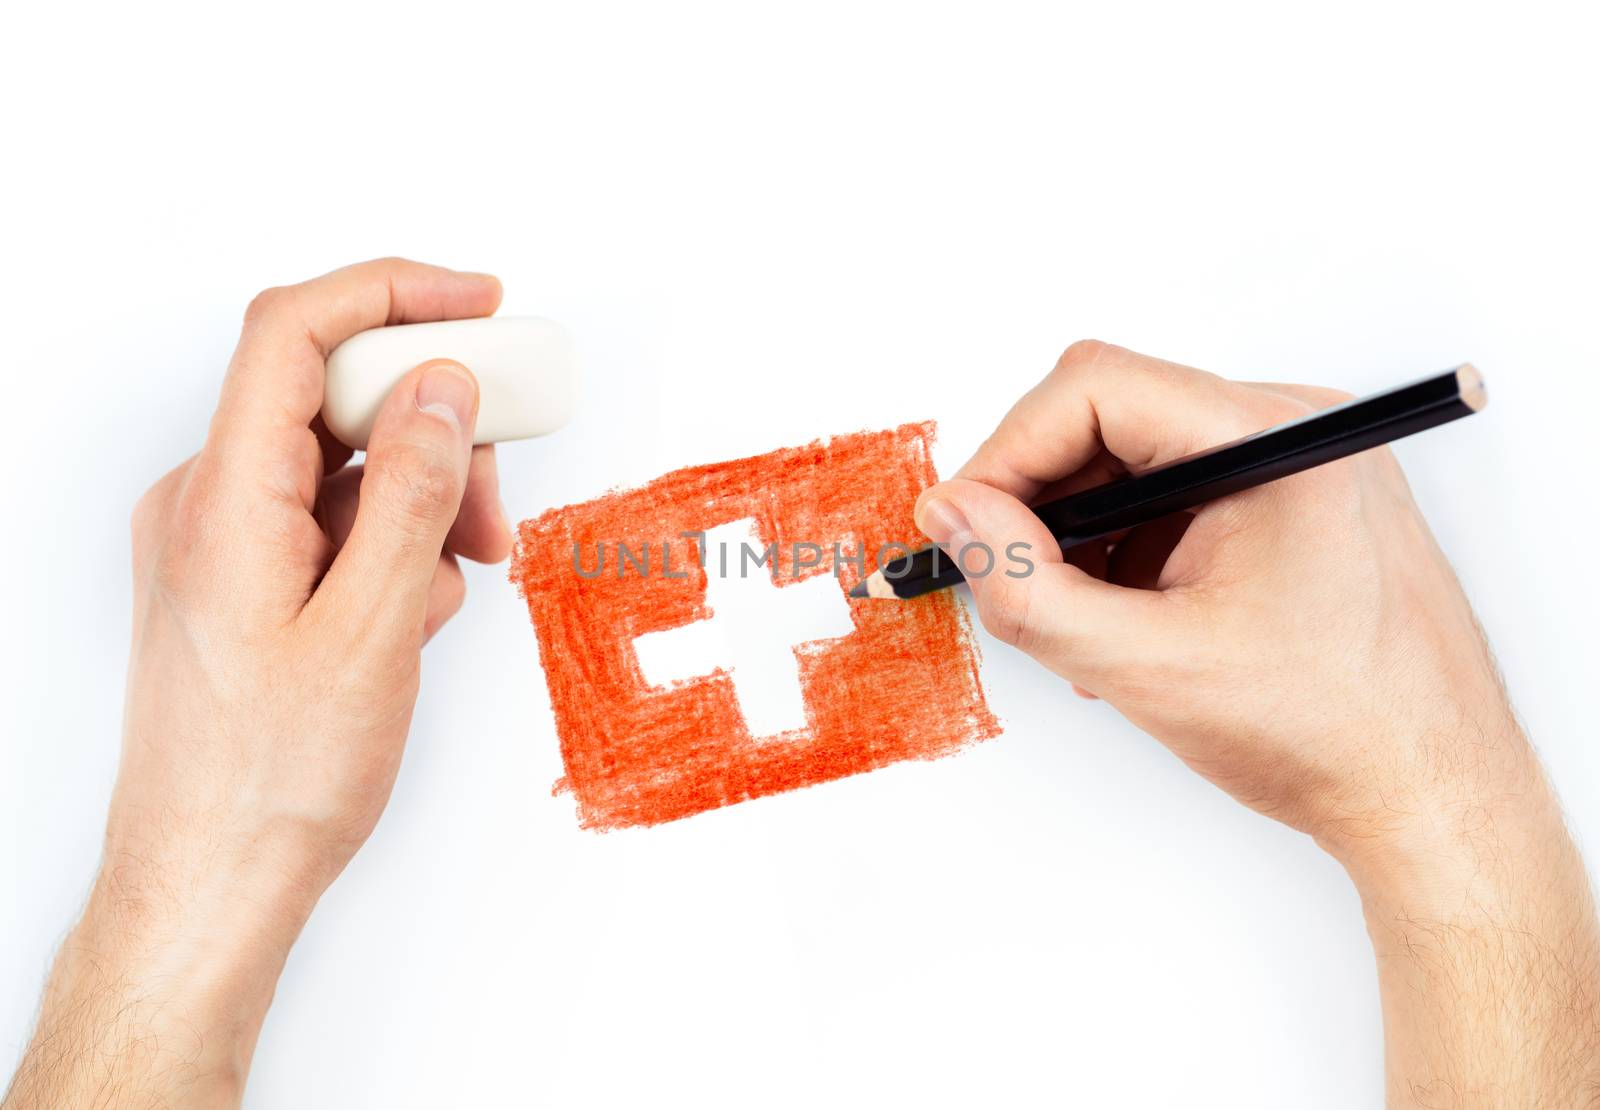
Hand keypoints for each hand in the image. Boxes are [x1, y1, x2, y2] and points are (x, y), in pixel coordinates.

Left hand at [4, 259, 510, 1107]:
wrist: (210, 882)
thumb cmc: (272, 779)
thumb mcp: (372, 627)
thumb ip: (411, 493)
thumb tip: (444, 388)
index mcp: (222, 497)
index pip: (295, 331)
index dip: (393, 293)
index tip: (481, 304)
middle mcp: (210, 501)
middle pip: (333, 397)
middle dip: (434, 427)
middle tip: (499, 494)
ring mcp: (224, 541)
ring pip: (343, 463)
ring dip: (421, 498)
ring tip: (458, 576)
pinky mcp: (247, 578)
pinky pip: (331, 518)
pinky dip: (389, 543)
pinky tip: (412, 611)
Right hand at [918, 340, 1599, 1102]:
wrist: (1432, 794)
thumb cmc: (1331, 733)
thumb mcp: (1146, 667)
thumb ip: (1026, 586)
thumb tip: (951, 516)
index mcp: (1274, 444)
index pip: (1094, 390)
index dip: (1008, 453)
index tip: (962, 525)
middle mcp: (1292, 431)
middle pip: (1110, 415)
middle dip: (1041, 498)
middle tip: (1004, 577)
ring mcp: (1295, 464)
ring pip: (1134, 459)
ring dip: (1080, 532)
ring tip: (1078, 623)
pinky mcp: (1288, 502)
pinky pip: (1173, 495)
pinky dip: (1125, 550)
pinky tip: (1124, 621)